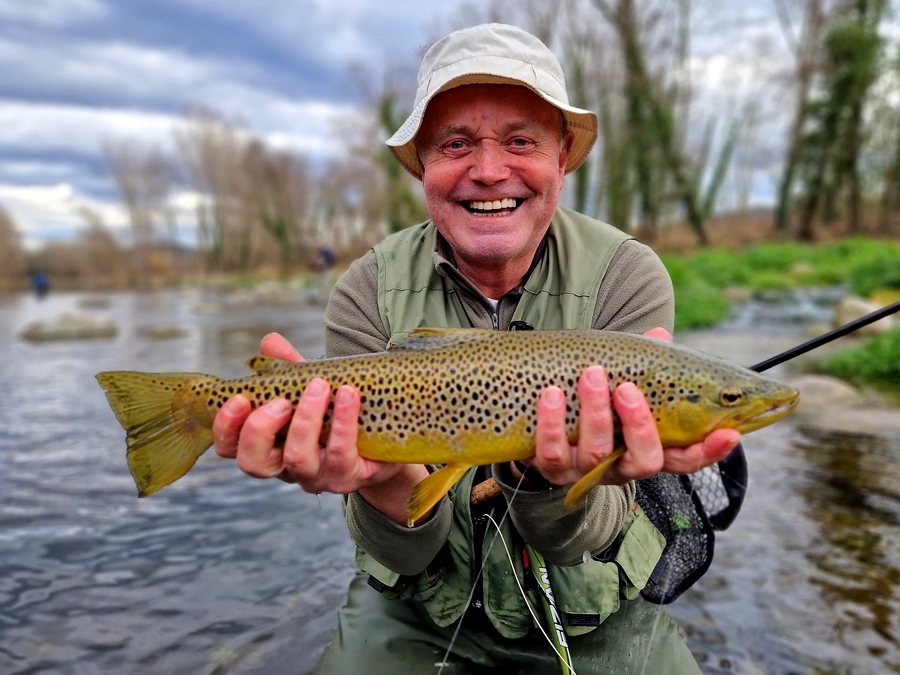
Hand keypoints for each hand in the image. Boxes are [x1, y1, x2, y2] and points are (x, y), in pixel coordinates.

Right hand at [212, 333, 428, 523]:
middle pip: (254, 463)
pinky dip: (343, 423)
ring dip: (305, 419)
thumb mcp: (309, 389)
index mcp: (268, 446)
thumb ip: (288, 368)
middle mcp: (286, 467)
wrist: (386, 438)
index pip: (229, 447)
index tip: (239, 398)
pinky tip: (349, 395)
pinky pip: (341, 455)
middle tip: (279, 400)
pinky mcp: (348, 477)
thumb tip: (270, 341)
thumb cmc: (337, 413)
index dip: (227, 427)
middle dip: (260, 429)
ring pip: (298, 459)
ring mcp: (317, 476)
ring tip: (320, 386)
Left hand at [519, 327, 739, 486]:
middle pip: (645, 461)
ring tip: (590, 375)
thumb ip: (644, 362)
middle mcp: (622, 466)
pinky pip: (551, 454)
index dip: (709, 450)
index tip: (729, 432)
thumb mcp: (622, 379)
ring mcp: (587, 471)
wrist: (542, 422)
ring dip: (594, 412)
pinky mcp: (552, 468)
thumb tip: (660, 333)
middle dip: (639, 424)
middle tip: (627, 388)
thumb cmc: (595, 397)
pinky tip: (551, 394)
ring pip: (597, 454)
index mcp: (649, 447)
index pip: (687, 458)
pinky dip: (551, 423)